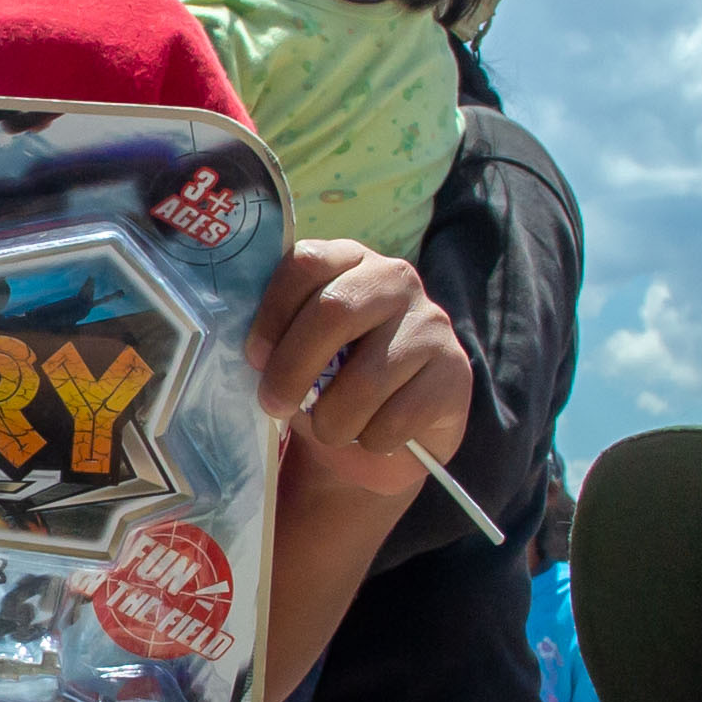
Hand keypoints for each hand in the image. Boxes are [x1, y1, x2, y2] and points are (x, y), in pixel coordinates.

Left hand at [250, 241, 472, 504]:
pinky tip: (373, 436)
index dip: (273, 313)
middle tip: (273, 405)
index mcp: (348, 261)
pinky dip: (373, 439)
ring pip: (367, 377)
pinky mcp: (455, 371)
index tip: (254, 359)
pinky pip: (400, 416)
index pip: (306, 263)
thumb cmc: (329, 384)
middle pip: (335, 311)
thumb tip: (246, 357)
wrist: (385, 436)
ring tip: (329, 430)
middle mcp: (394, 279)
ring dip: (333, 420)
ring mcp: (431, 322)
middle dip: (292, 369)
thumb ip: (277, 340)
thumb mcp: (300, 352)